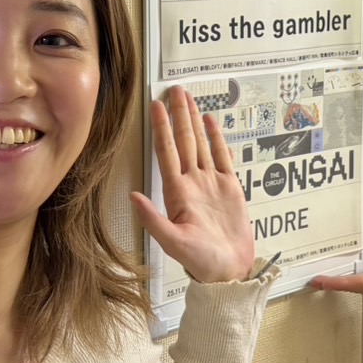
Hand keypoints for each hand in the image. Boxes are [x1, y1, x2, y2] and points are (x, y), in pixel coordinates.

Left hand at [131, 86, 255, 284]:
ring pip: (201, 144)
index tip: (156, 106)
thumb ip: (153, 220)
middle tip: (174, 91)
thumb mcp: (173, 243)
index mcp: (178, 193)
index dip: (162, 128)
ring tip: (189, 99)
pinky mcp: (230, 188)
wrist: (228, 272)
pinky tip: (211, 123)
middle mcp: (193, 183)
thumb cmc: (201, 262)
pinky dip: (217, 139)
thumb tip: (132, 196)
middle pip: (184, 141)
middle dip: (178, 115)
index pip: (168, 152)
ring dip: (194, 121)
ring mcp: (211, 184)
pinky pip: (222, 157)